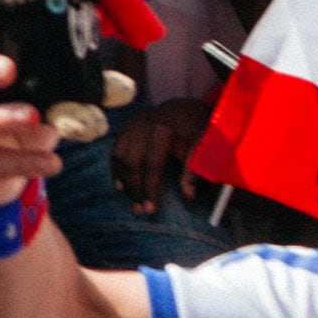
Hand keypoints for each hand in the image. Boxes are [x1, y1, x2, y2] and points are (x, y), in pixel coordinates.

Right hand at [104, 99, 205, 213]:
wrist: (183, 106)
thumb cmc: (195, 127)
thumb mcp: (202, 144)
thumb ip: (192, 169)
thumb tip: (188, 196)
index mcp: (161, 130)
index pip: (151, 166)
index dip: (150, 189)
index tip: (151, 210)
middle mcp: (140, 127)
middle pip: (132, 164)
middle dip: (135, 189)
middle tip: (139, 211)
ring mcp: (130, 127)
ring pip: (119, 158)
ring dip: (123, 181)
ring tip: (131, 200)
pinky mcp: (125, 129)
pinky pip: (115, 152)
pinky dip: (117, 169)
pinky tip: (121, 184)